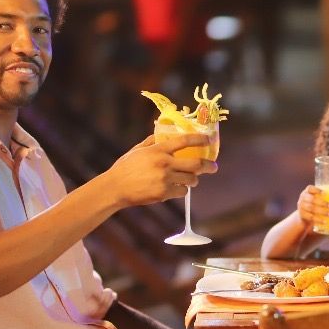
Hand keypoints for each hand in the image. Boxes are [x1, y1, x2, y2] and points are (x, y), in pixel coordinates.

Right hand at [100, 134, 215, 208]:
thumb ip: (153, 142)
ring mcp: (165, 179)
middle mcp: (164, 163)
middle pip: (196, 164)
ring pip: (191, 180)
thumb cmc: (125, 167)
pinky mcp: (163, 193)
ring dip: (193, 180)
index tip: (210, 140)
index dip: (200, 139)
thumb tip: (165, 135)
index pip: (185, 140)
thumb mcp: (138, 150)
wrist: (115, 187)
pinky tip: (176, 188)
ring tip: (191, 179)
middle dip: (209, 166)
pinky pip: (182, 191)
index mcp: (158, 149)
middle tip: (214, 167)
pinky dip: (182, 190)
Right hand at [295, 184, 328, 228]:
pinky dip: (318, 220)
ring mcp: (301, 207)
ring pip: (312, 208)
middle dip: (322, 203)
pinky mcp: (302, 215)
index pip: (310, 188)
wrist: (303, 216)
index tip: (326, 193)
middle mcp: (303, 198)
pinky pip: (311, 218)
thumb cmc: (315, 205)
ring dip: (322, 211)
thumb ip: (327, 196)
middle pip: (312, 199)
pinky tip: (325, 222)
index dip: (317, 190)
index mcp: (307, 192)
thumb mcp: (317, 198)